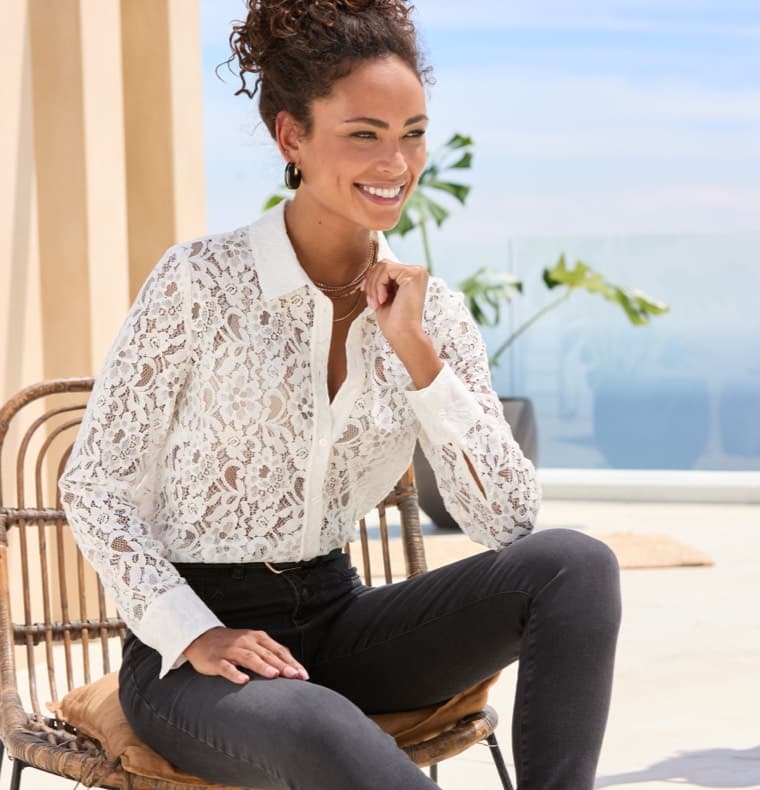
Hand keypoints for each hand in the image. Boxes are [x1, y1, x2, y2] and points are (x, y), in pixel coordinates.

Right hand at [184, 626, 308, 684]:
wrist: (202, 637)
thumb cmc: (234, 645)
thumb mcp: (253, 645)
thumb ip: (270, 654)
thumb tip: (292, 670)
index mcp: (258, 638)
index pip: (278, 650)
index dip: (292, 662)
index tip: (303, 675)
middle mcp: (246, 642)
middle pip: (267, 653)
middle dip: (282, 665)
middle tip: (295, 676)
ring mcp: (230, 650)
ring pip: (249, 658)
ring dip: (262, 666)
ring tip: (274, 675)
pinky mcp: (216, 660)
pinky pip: (226, 666)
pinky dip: (235, 673)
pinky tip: (244, 681)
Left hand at [362, 259, 442, 388]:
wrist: (403, 335)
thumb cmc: (394, 322)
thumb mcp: (384, 296)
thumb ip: (381, 281)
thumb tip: (369, 270)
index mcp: (412, 277)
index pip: (386, 267)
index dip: (372, 280)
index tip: (368, 297)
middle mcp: (418, 272)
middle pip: (383, 264)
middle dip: (372, 283)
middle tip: (372, 303)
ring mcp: (417, 272)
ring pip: (383, 266)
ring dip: (374, 286)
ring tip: (377, 303)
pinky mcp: (413, 274)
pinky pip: (386, 269)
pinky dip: (379, 285)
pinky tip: (383, 299)